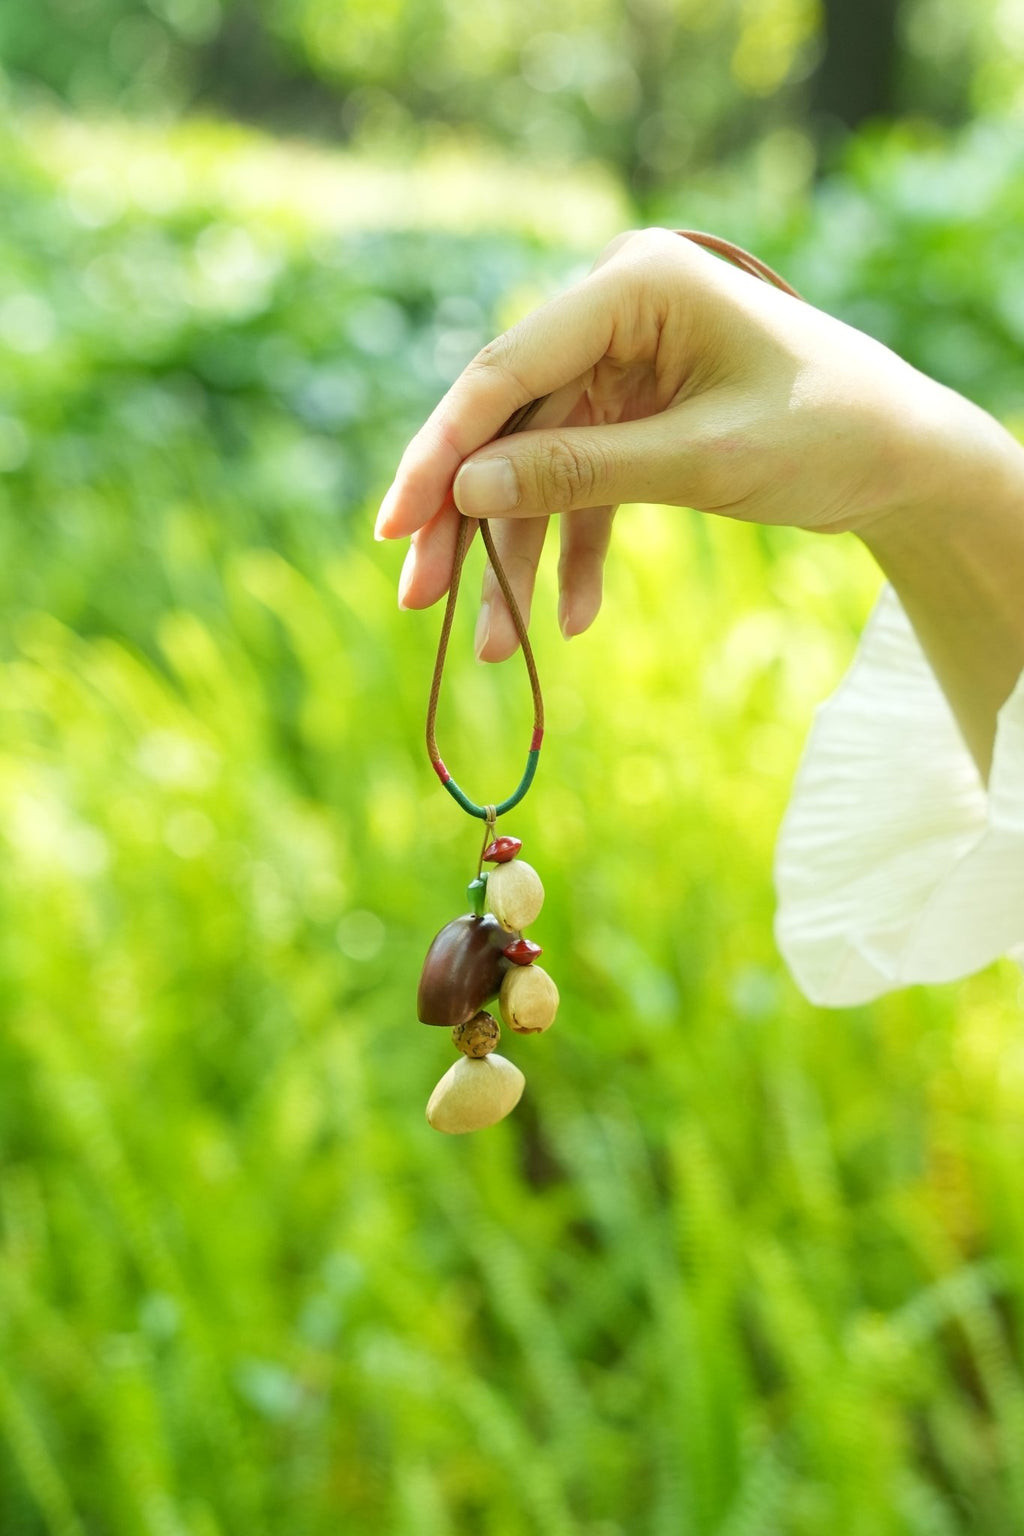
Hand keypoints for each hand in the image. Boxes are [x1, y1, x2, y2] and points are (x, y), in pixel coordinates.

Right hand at [374, 226, 994, 660]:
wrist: (907, 460)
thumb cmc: (827, 433)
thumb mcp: (700, 461)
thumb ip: (579, 472)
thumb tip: (464, 494)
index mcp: (633, 285)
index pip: (507, 370)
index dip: (443, 452)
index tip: (395, 528)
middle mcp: (616, 314)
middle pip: (509, 424)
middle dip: (468, 518)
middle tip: (418, 597)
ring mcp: (626, 365)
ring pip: (538, 465)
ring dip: (517, 555)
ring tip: (496, 644)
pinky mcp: (638, 414)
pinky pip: (586, 485)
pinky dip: (576, 551)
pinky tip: (569, 619)